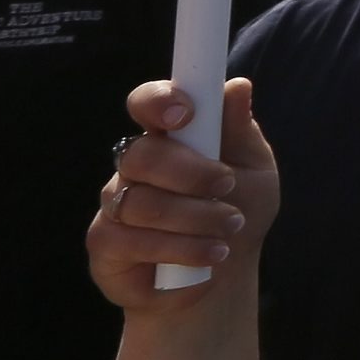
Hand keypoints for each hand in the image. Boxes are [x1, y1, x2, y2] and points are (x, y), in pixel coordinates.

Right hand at [88, 78, 280, 312]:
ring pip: (141, 202)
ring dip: (195, 217)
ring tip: (230, 228)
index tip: (185, 114)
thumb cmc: (238, 211)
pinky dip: (180, 248)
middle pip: (143, 155)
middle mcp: (134, 165)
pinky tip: (210, 253)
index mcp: (170, 136)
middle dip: (192, 173)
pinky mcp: (104, 243)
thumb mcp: (255, 172)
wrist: (223, 273)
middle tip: (227, 187)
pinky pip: (131, 240)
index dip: (158, 101)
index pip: (147, 103)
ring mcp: (115, 202)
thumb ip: (239, 133)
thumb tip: (237, 86)